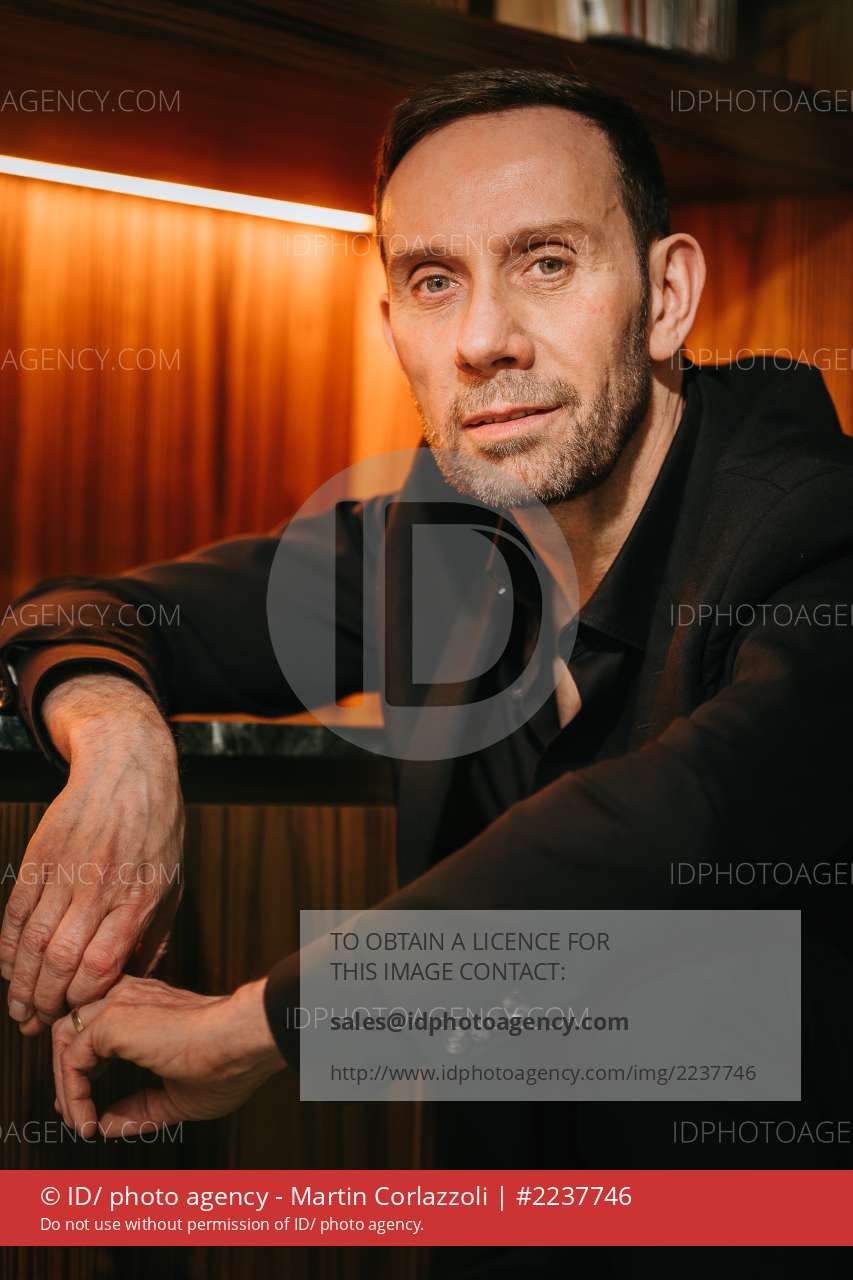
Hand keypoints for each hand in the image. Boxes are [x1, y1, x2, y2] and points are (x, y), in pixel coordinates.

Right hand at [1, 673, 183, 1033]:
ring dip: (19, 982)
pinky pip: (16, 910)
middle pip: (61, 959)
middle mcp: (100, 887)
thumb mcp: (172, 880)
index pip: (103, 962)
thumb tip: (137, 981)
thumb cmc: (157, 827)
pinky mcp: (40, 857)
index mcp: (138, 897)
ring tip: (18, 1008)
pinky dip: (6, 945)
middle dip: (45, 1001)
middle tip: (36, 1024)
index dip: (82, 996)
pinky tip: (7, 968)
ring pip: (32, 939)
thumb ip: (154, 934)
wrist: (128, 768)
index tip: (75, 1015)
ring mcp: (66, 871)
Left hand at [52, 975, 284, 1136]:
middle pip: (72, 1028)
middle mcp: (128, 996)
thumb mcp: (176, 1096)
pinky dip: (72, 1094)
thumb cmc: (228, 1063)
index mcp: (146, 1005)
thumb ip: (139, 1109)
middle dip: (66, 1076)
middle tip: (72, 1115)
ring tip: (79, 1121)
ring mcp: (118, 1003)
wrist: (244, 1042)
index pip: (95, 1026)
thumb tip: (104, 1125)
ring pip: (64, 1038)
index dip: (82, 1068)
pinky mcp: (112, 1020)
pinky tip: (88, 1119)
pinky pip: (71, 1059)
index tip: (86, 1105)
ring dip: (65, 1086)